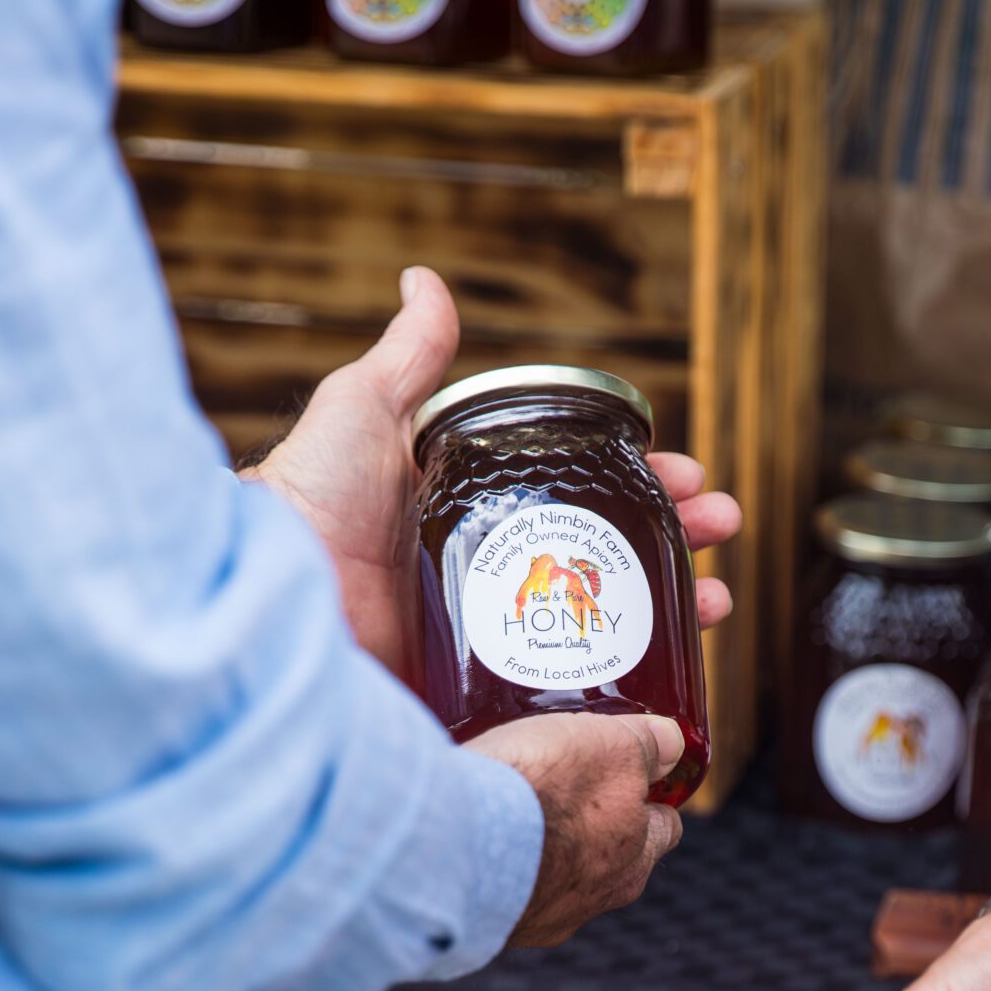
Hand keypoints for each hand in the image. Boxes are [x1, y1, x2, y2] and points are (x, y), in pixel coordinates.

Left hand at [248, 268, 739, 671]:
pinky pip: (570, 706)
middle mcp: (484, 584)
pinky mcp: (486, 709)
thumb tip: (426, 281)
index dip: (641, 484)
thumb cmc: (304, 513)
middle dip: (674, 546)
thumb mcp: (361, 416)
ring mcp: (489, 649)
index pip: (575, 494)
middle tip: (719, 536)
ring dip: (671, 612)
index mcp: (467, 519)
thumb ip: (405, 361)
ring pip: (601, 631)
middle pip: (602, 561)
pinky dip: (626, 697)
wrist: (271, 616)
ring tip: (714, 603)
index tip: (689, 481)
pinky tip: (671, 681)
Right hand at [467, 711, 684, 946]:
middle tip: (565, 783)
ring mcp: (538, 918)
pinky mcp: (489, 923)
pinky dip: (498, 863)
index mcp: (634, 860)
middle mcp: (593, 900)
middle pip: (610, 856)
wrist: (452, 842)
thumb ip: (646, 746)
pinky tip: (478, 834)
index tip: (630, 774)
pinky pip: (504, 888)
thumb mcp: (610, 747)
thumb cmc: (540, 794)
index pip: (664, 828)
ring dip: (542, 845)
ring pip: (553, 874)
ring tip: (513, 805)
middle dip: (594, 823)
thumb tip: (671, 743)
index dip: (650, 797)